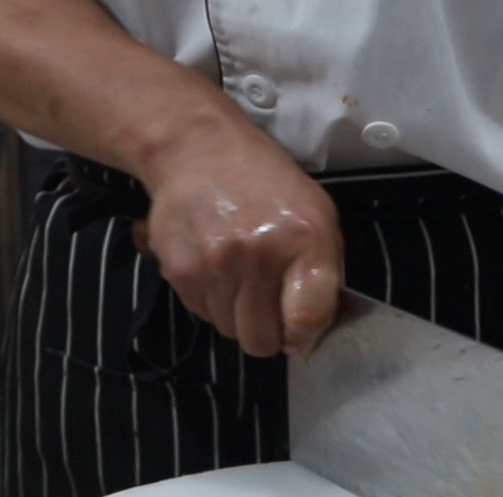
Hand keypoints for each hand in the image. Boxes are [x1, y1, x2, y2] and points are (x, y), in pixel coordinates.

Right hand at [135, 126, 342, 357]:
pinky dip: (211, 300)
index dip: (302, 338)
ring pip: (229, 331)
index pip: (304, 323)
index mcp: (303, 241)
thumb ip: (322, 276)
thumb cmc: (265, 184)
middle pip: (261, 341)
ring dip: (236, 314)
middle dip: (267, 331)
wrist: (196, 148)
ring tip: (239, 274)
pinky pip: (202, 314)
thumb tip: (308, 337)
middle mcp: (258, 256)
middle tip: (267, 303)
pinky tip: (216, 266)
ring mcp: (215, 266)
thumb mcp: (316, 215)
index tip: (299, 335)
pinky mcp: (180, 271)